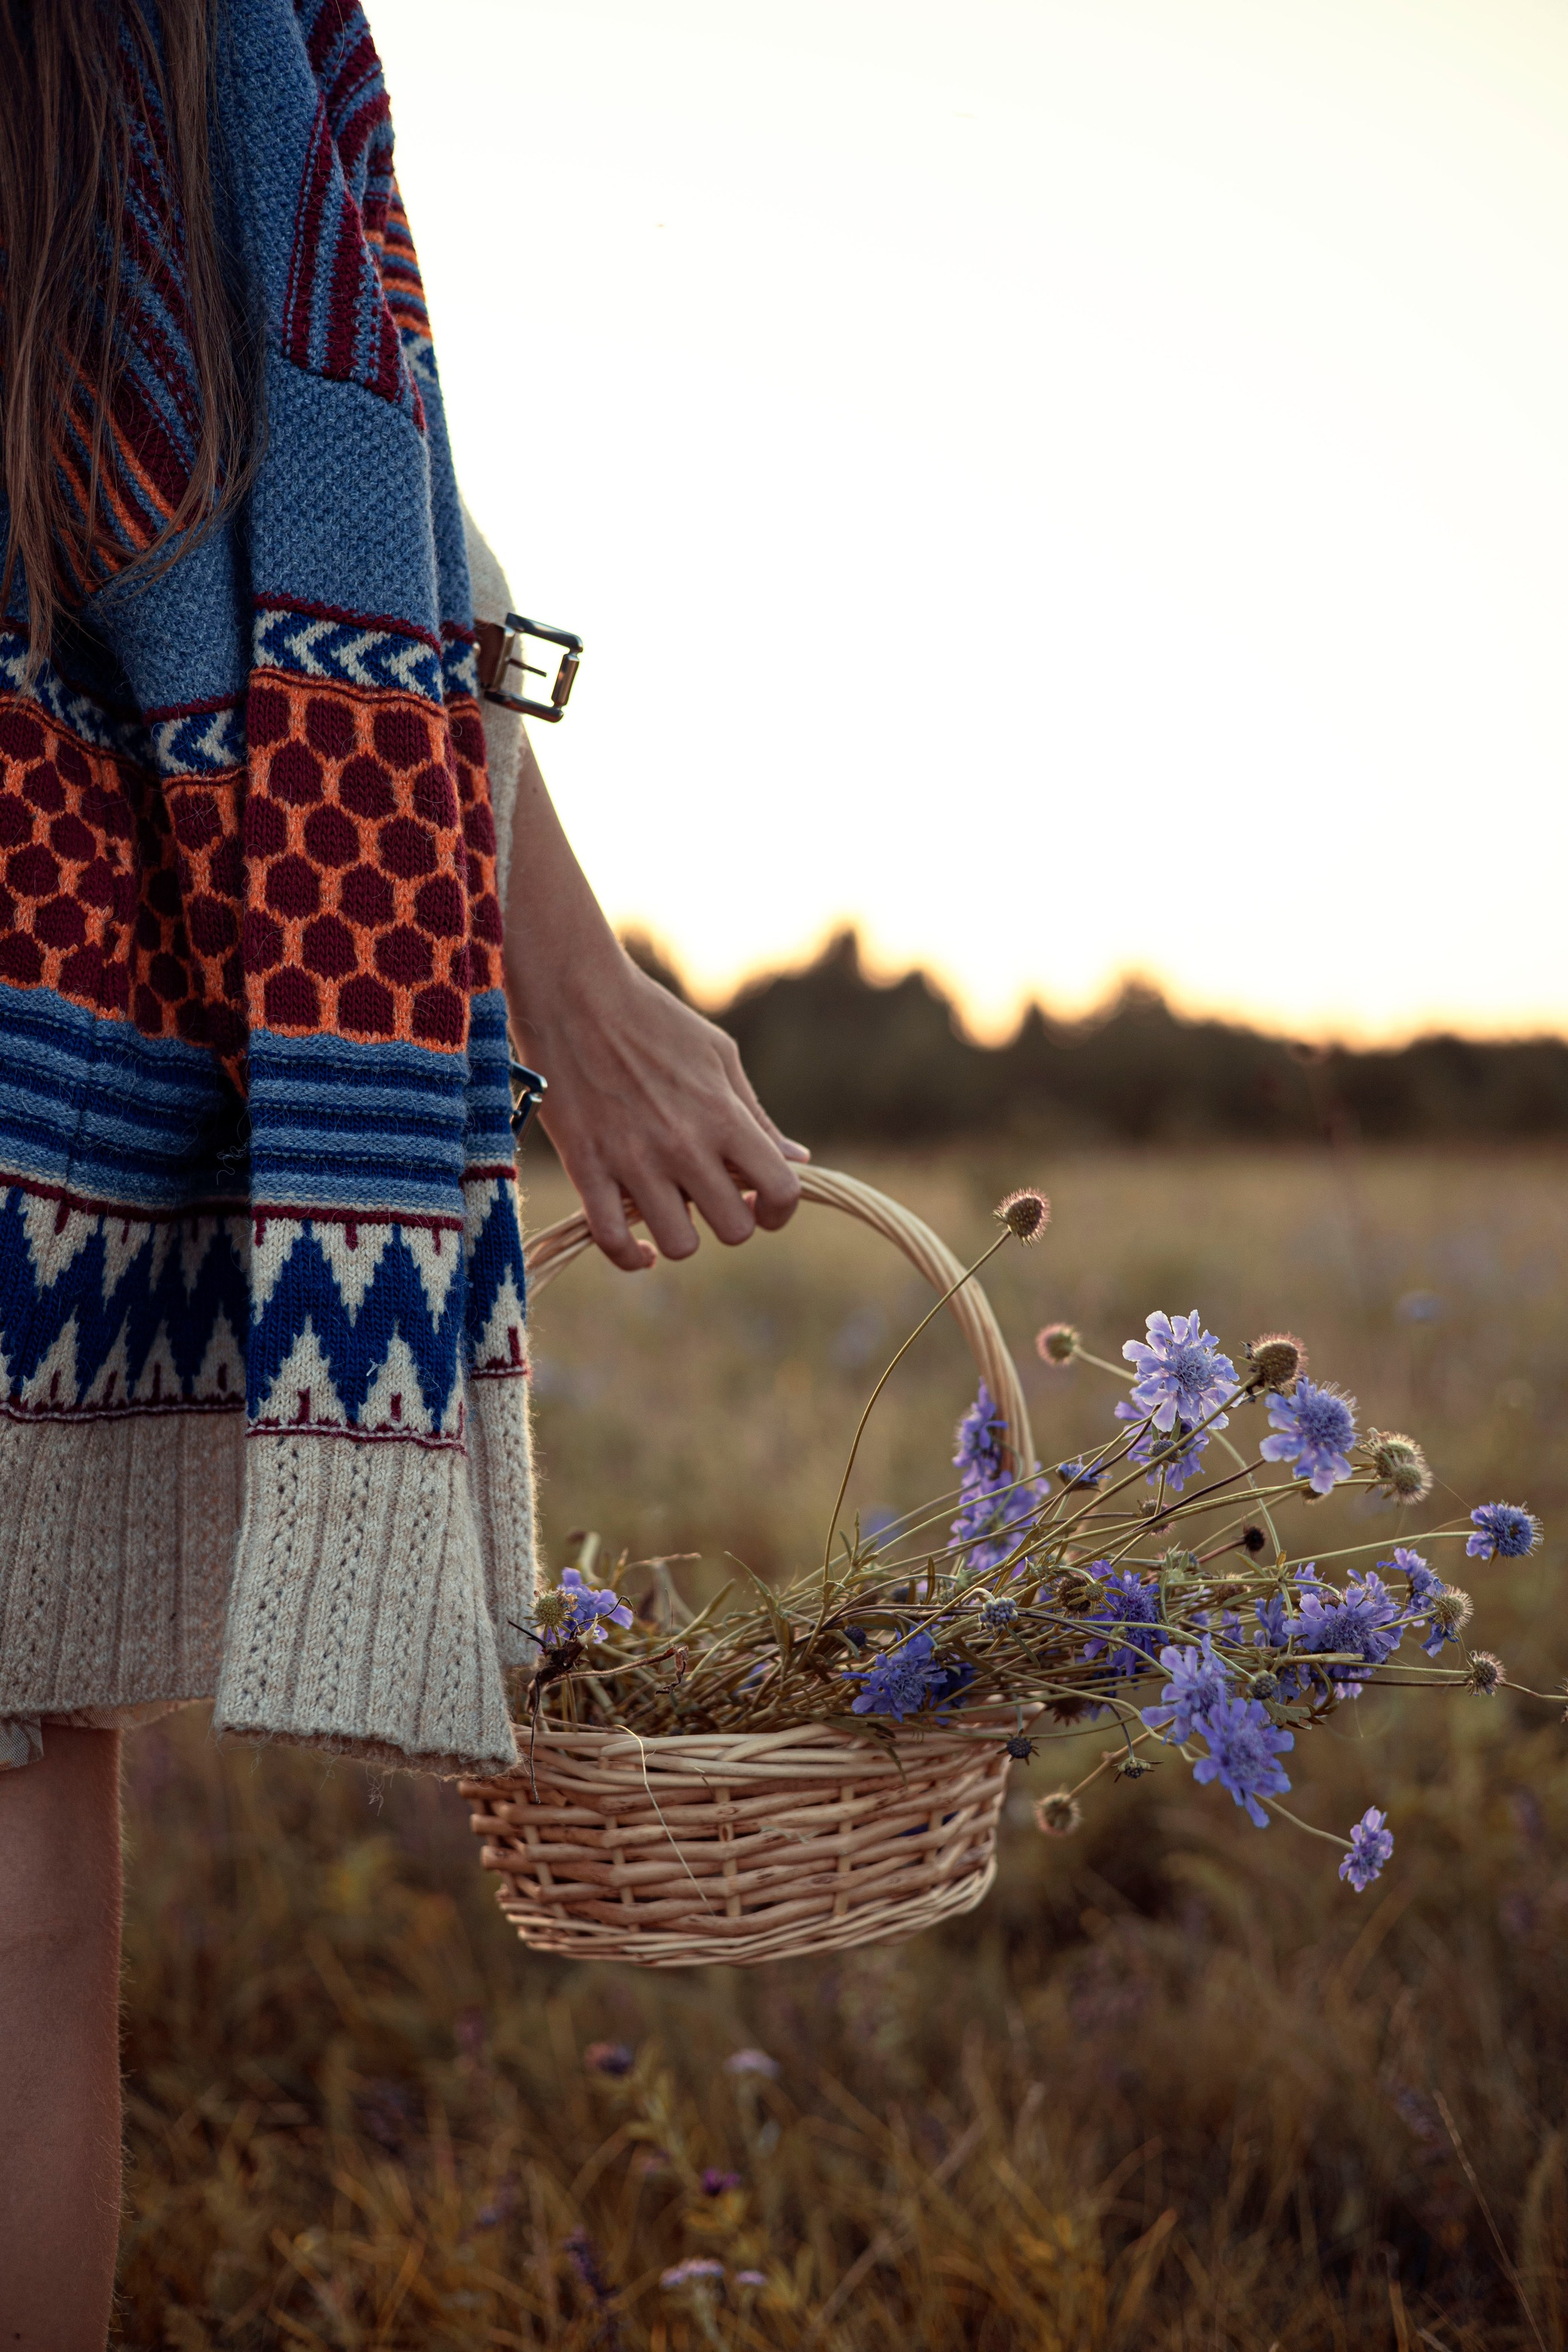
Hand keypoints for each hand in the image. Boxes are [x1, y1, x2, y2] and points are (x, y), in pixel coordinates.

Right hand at [501, 744, 807, 1270]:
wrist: (574, 993)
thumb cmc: (654, 1018)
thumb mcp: (719, 1056)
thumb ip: (756, 1116)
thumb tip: (798, 1159)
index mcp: (723, 1115)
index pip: (780, 1190)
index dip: (780, 1209)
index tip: (763, 1203)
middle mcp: (684, 1145)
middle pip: (733, 1230)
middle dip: (731, 1221)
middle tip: (713, 1200)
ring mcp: (633, 1161)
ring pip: (678, 1246)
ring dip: (681, 1235)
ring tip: (672, 1209)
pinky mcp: (586, 1168)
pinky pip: (612, 1242)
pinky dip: (629, 1256)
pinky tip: (639, 1247)